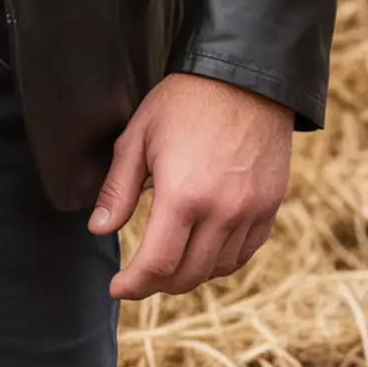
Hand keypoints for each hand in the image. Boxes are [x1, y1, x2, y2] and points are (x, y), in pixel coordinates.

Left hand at [87, 72, 292, 298]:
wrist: (245, 78)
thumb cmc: (185, 101)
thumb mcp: (139, 136)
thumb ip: (119, 188)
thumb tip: (98, 229)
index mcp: (183, 195)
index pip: (157, 264)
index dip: (134, 285)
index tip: (118, 288)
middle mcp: (221, 212)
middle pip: (188, 276)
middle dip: (157, 283)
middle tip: (140, 276)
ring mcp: (249, 213)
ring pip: (217, 270)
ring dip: (190, 274)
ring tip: (169, 259)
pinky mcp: (269, 208)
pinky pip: (244, 253)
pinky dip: (220, 260)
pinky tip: (203, 247)